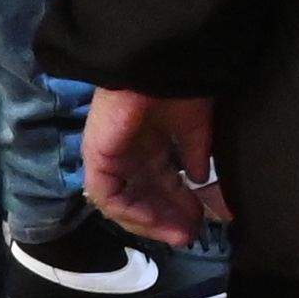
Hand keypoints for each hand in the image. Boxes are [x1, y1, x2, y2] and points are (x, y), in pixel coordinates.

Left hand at [84, 88, 227, 250]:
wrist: (155, 63)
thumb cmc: (176, 86)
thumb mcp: (194, 125)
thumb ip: (194, 154)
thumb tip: (201, 179)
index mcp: (148, 141)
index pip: (160, 182)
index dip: (180, 202)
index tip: (201, 218)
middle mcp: (127, 152)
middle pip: (144, 196)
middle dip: (168, 217)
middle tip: (191, 234)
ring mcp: (110, 157)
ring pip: (125, 203)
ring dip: (152, 221)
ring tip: (179, 233)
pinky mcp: (97, 158)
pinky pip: (109, 197)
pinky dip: (132, 212)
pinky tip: (157, 220)